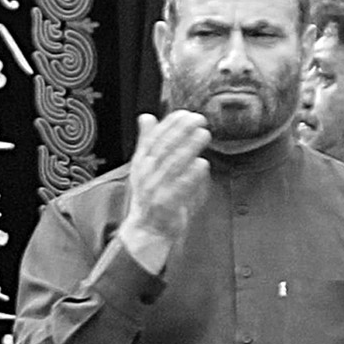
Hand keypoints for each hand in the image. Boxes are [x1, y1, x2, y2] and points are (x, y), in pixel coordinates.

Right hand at [110, 113, 211, 274]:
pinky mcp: (166, 205)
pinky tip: (201, 164)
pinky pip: (179, 188)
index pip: (153, 138)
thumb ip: (147, 141)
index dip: (168, 124)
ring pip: (172, 165)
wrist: (147, 229)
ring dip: (189, 148)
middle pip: (163, 149)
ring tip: (203, 135)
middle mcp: (146, 175)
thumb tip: (146, 117)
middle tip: (198, 120)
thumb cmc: (150, 195)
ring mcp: (155, 190)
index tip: (184, 113)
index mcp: (141, 163)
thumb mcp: (145, 166)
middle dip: (181, 132)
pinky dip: (191, 176)